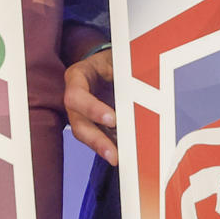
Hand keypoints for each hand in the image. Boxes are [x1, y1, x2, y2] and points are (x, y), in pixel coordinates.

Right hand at [63, 48, 117, 164]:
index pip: (76, 95)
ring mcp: (83, 115)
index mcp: (77, 77)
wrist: (112, 63)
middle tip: (114, 154)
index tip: (113, 119)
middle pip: (78, 124)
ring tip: (120, 160)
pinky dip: (113, 146)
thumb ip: (125, 70)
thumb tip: (143, 87)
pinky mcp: (95, 124)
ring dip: (104, 149)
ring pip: (87, 136)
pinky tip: (126, 155)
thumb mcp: (118, 57)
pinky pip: (101, 138)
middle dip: (96, 140)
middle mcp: (76, 99)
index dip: (92, 109)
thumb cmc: (115, 58)